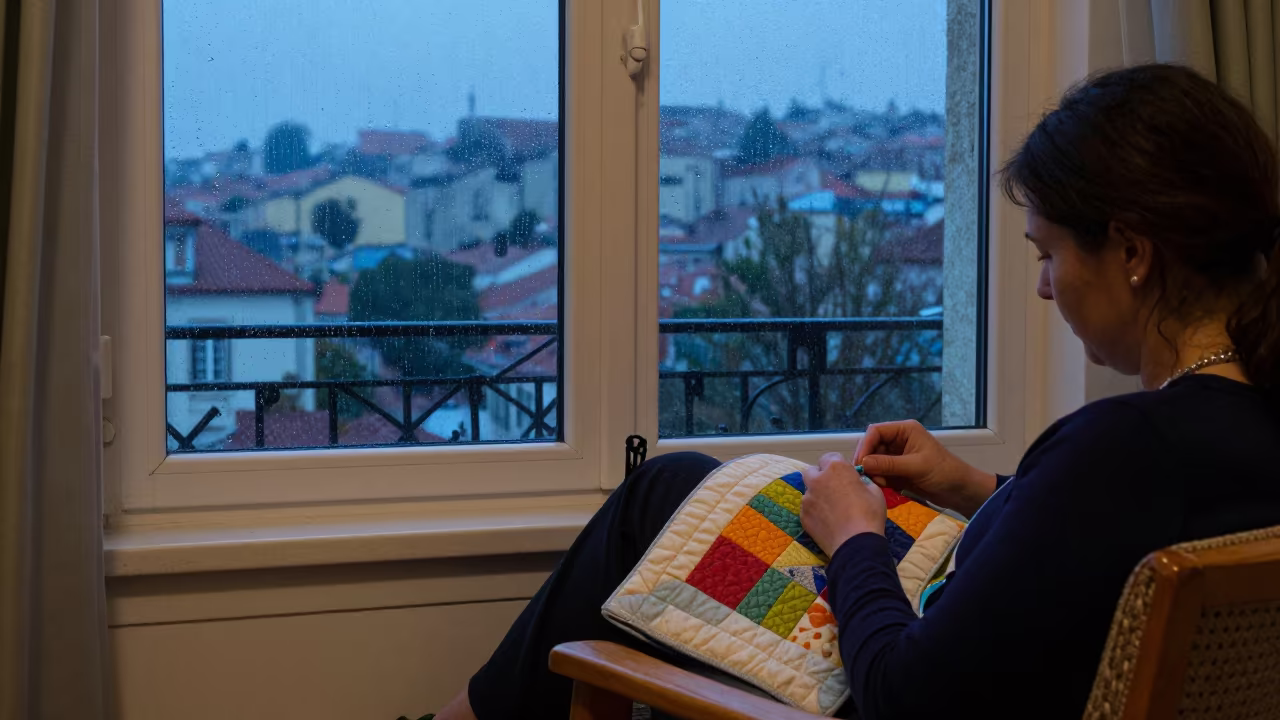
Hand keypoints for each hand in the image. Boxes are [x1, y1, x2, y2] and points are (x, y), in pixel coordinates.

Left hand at [800, 452, 885, 556]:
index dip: (837, 465)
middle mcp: (817, 479)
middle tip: (834, 489)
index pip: (830, 457)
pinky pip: (807, 508)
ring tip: (832, 509)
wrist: (856, 545)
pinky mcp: (803, 515)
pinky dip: (815, 511)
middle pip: (812, 471)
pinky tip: (827, 522)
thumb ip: (862, 481)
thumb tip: (858, 482)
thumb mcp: (875, 492)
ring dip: (817, 495)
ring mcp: (807, 498)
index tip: (845, 475)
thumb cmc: (869, 515)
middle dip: (821, 476)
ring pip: (809, 491)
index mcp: (836, 468)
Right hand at [853, 419, 995, 517]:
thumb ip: (889, 464)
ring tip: (878, 483)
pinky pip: (881, 472)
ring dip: (873, 472)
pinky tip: (884, 487)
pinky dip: (880, 479)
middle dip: (868, 460)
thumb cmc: (944, 472)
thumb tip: (863, 463)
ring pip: (875, 460)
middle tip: (865, 476)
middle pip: (872, 446)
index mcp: (905, 430)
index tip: (861, 463)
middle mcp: (899, 440)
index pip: (875, 431)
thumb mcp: (916, 467)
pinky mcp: (898, 470)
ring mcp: (898, 456)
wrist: (961, 491)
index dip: (865, 446)